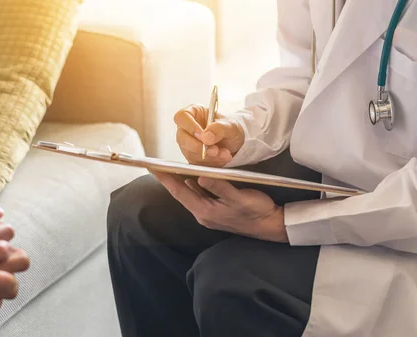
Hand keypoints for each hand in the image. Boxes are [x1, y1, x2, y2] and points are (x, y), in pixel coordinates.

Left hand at [152, 171, 287, 241]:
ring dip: (180, 181)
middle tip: (157, 164)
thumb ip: (219, 187)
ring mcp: (209, 212)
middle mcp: (203, 213)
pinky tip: (191, 176)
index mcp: (205, 211)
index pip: (179, 192)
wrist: (271, 225)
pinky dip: (193, 185)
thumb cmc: (256, 211)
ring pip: (190, 194)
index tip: (152, 167)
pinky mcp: (216, 210)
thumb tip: (200, 177)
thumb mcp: (239, 197)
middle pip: (181, 193)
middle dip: (169, 179)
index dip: (165, 179)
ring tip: (169, 167)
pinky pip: (200, 195)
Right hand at [174, 104, 244, 166]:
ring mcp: (187, 143)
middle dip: (199, 147)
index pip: (181, 117)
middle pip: (182, 138)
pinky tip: (222, 158)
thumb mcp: (230, 125)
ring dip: (208, 156)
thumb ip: (218, 128)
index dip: (190, 127)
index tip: (202, 135)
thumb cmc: (230, 128)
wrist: (235, 142)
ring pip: (189, 152)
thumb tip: (205, 137)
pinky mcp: (192, 156)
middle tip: (215, 150)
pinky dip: (210, 163)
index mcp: (193, 113)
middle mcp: (187, 128)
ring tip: (225, 154)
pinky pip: (196, 162)